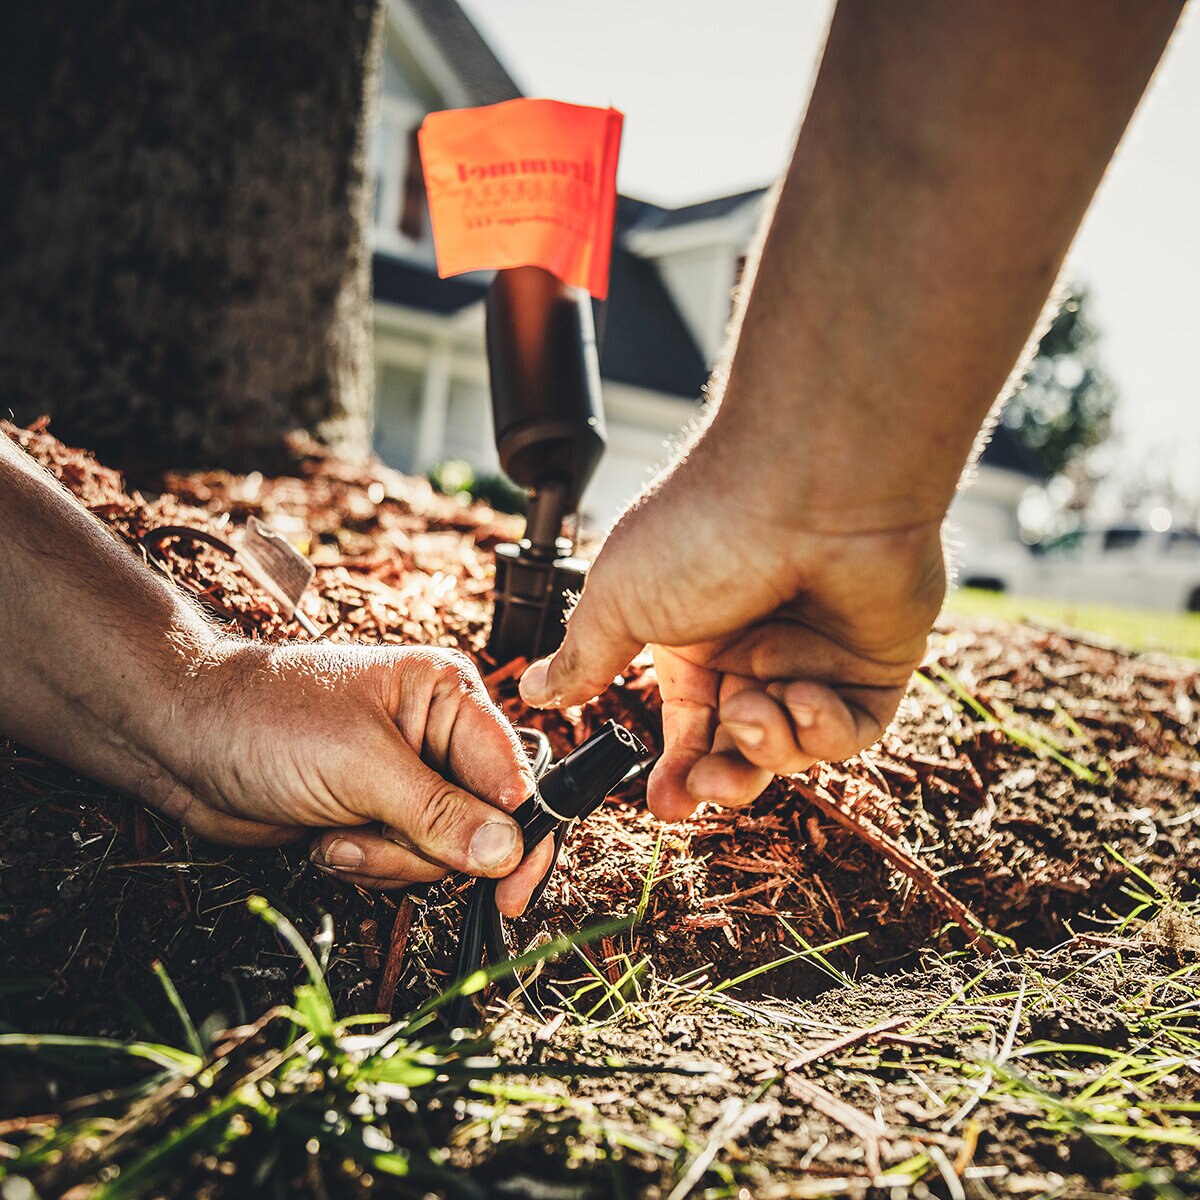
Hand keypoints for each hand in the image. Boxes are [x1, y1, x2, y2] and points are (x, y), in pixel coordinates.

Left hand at [162, 642, 550, 916]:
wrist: (183, 740)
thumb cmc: (268, 721)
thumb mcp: (362, 764)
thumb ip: (440, 812)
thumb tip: (508, 851)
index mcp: (449, 697)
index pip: (515, 774)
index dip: (521, 833)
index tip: (512, 888)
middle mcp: (436, 737)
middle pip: (481, 826)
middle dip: (427, 849)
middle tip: (375, 836)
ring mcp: (405, 780)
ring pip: (439, 855)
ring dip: (386, 860)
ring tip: (335, 832)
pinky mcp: (374, 816)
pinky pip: (400, 866)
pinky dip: (364, 865)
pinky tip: (323, 839)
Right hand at [519, 443, 945, 820]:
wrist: (806, 487)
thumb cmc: (702, 529)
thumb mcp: (617, 602)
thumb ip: (581, 659)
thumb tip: (534, 687)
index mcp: (692, 635)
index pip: (686, 723)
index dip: (676, 769)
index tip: (666, 804)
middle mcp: (753, 646)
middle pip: (740, 747)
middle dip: (722, 776)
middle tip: (706, 789)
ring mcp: (815, 654)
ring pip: (793, 746)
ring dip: (768, 745)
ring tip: (756, 710)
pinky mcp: (873, 662)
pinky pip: (849, 728)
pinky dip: (825, 728)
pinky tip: (805, 694)